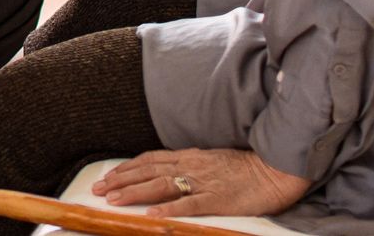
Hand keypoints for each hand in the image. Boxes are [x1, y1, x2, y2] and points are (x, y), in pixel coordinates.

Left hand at [92, 146, 311, 218]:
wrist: (276, 168)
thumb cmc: (248, 167)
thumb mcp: (214, 161)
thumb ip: (192, 166)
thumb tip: (170, 172)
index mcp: (191, 156)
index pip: (150, 159)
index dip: (127, 168)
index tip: (107, 176)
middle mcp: (192, 165)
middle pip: (148, 170)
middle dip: (121, 180)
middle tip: (97, 190)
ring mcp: (203, 181)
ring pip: (161, 184)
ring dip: (134, 192)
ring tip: (113, 200)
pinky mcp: (217, 198)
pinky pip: (188, 205)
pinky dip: (168, 210)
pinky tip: (151, 217)